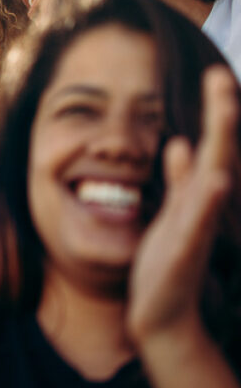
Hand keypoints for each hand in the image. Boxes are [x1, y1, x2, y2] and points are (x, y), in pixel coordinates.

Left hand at [128, 66, 238, 340]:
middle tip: (220, 74)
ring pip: (213, 179)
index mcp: (197, 193)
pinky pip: (198, 221)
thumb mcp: (170, 212)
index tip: (216, 73)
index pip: (209, 145)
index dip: (214, 112)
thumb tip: (180, 143)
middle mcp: (204, 205)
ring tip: (224, 110)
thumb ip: (178, 179)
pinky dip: (208, 200)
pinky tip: (216, 178)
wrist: (162, 313)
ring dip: (219, 146)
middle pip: (217, 151)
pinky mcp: (186, 250)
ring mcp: (198, 225)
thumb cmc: (166, 263)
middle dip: (220, 114)